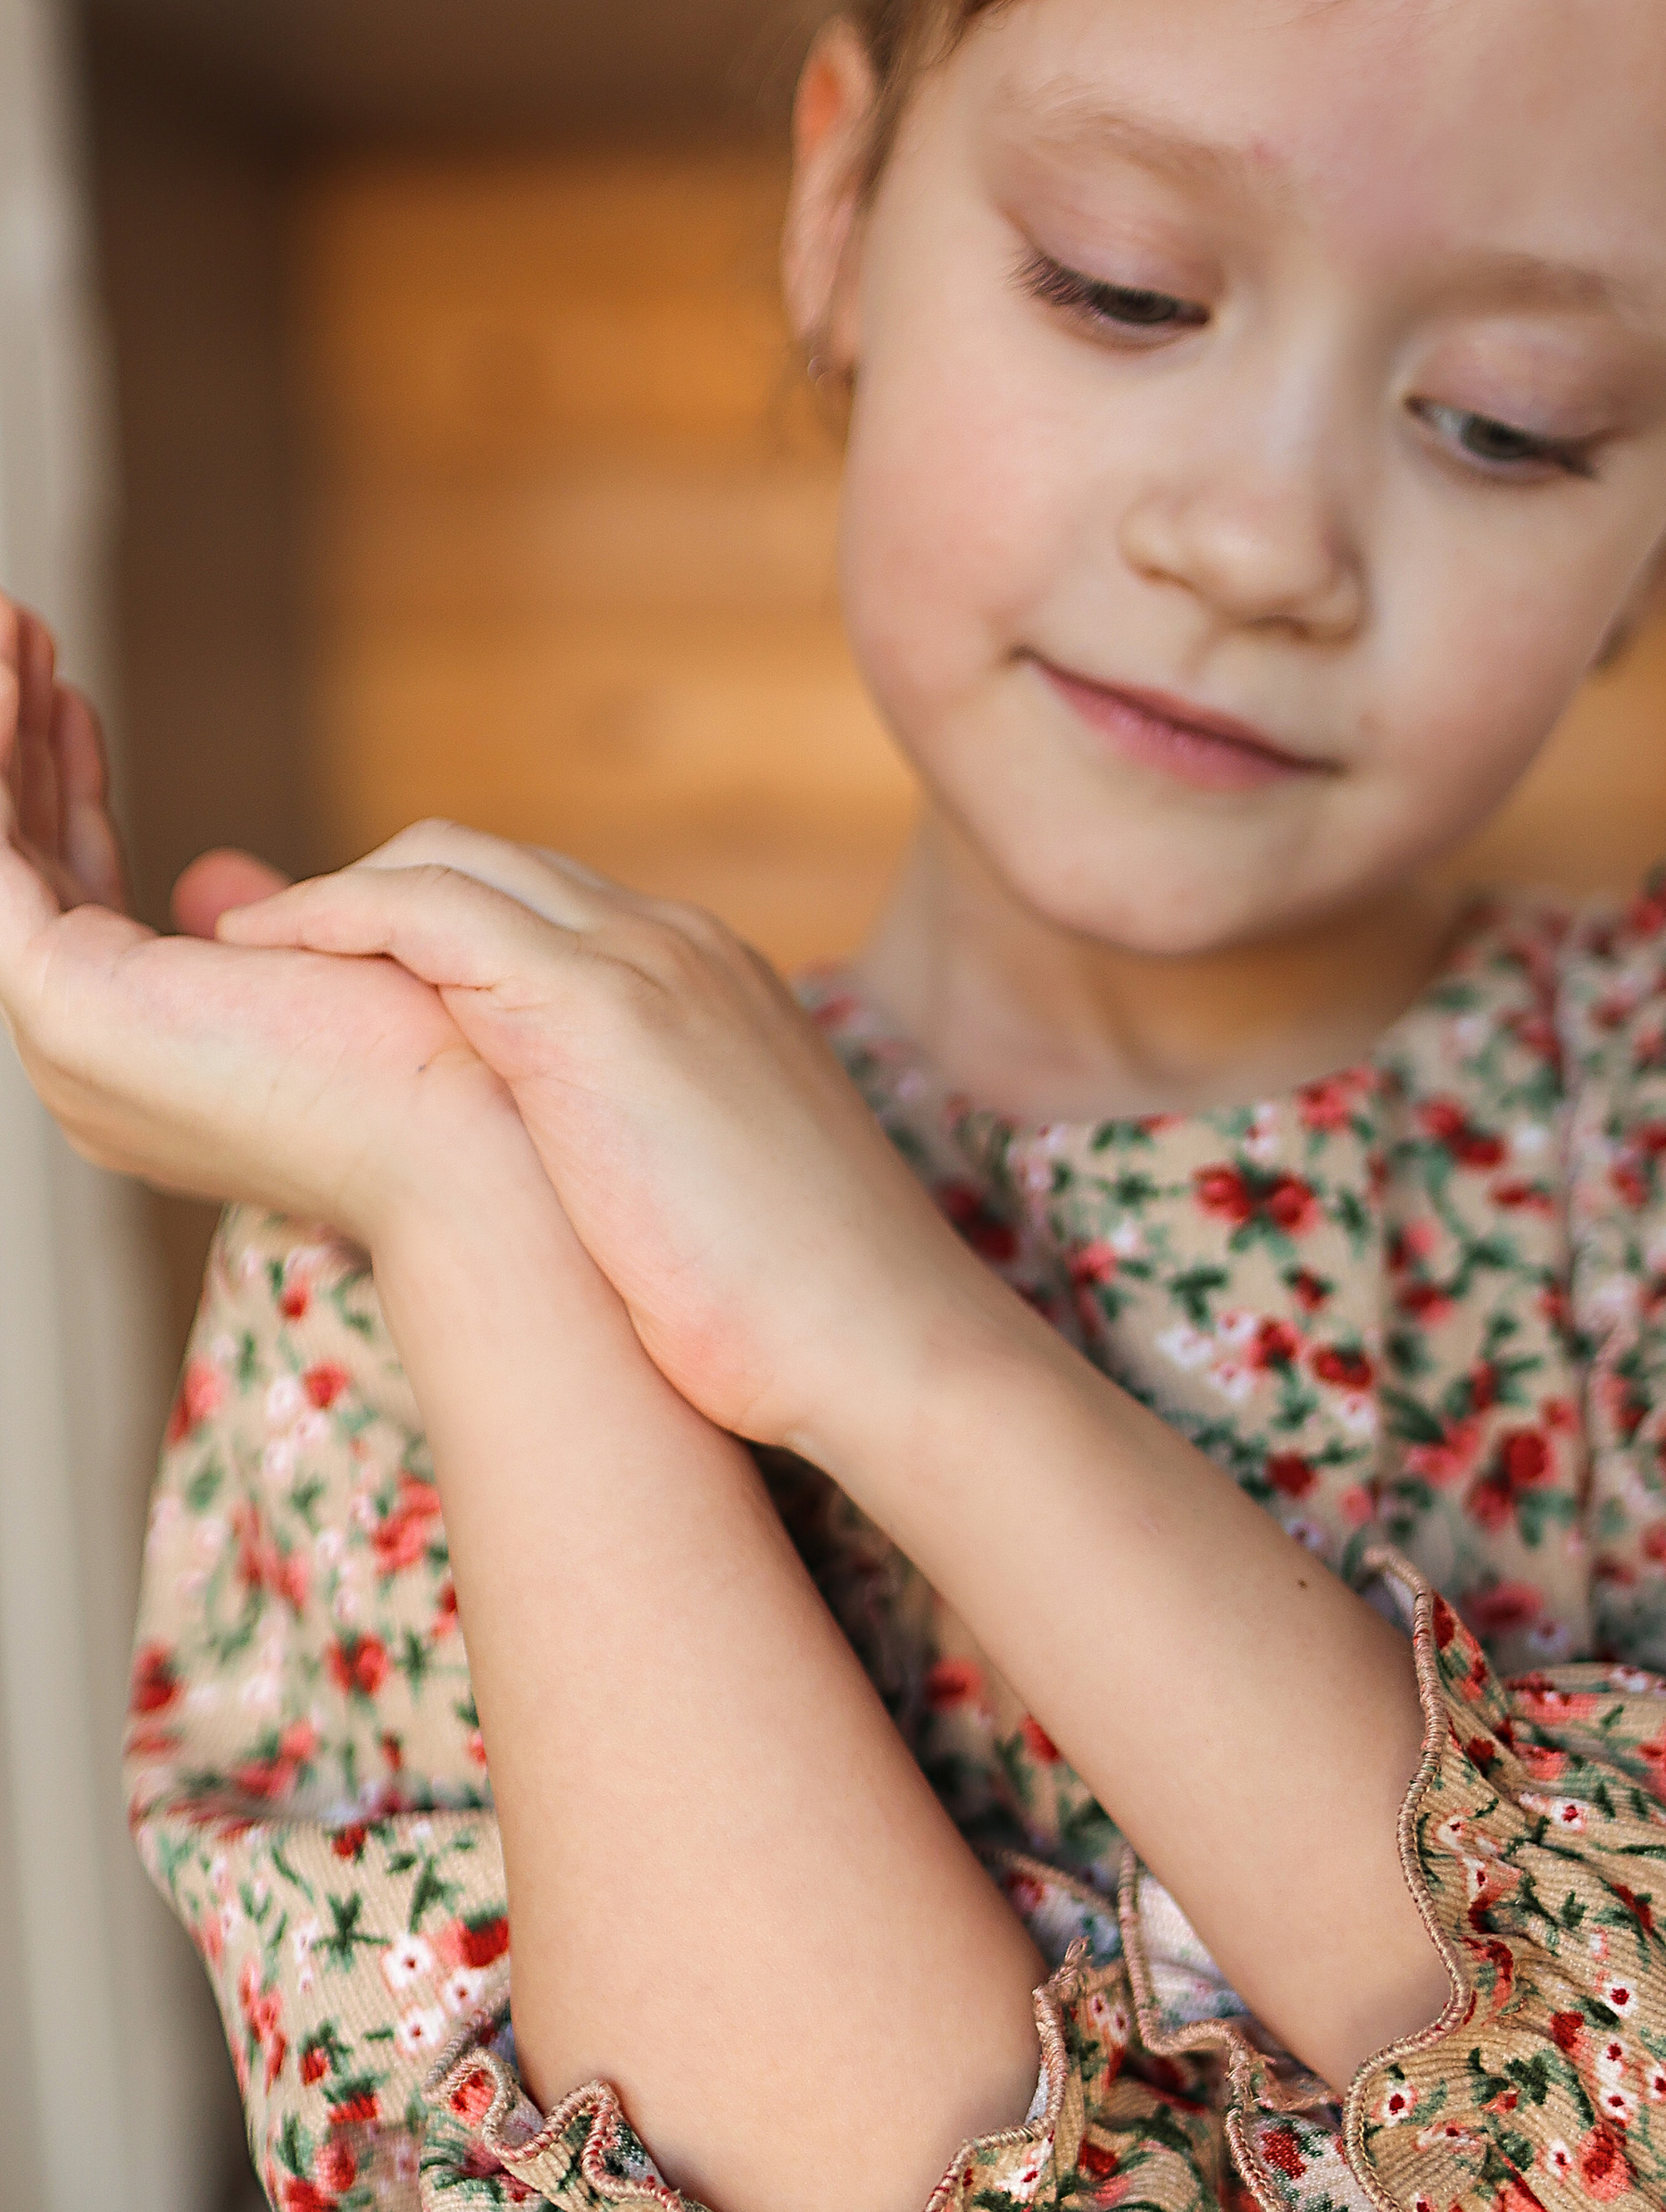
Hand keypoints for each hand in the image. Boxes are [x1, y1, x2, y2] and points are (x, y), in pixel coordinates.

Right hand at [0, 595, 530, 1240]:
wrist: (485, 1138)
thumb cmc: (453, 1060)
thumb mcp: (339, 955)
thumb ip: (260, 923)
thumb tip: (216, 891)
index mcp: (157, 1061)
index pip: (83, 893)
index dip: (67, 785)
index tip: (67, 692)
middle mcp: (95, 1064)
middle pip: (29, 865)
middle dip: (21, 741)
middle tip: (13, 629)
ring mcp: (72, 1043)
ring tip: (1, 624)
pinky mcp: (64, 1003)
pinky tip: (2, 673)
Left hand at [216, 824, 1006, 1454]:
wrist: (888, 1347)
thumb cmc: (807, 1321)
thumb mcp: (702, 1207)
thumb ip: (628, 1157)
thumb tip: (561, 1201)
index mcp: (710, 988)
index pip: (541, 910)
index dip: (426, 935)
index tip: (336, 987)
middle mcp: (677, 946)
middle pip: (482, 863)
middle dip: (361, 897)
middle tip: (254, 954)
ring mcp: (642, 962)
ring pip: (443, 866)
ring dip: (326, 901)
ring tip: (232, 959)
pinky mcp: (595, 1008)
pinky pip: (421, 913)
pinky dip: (329, 920)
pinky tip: (256, 966)